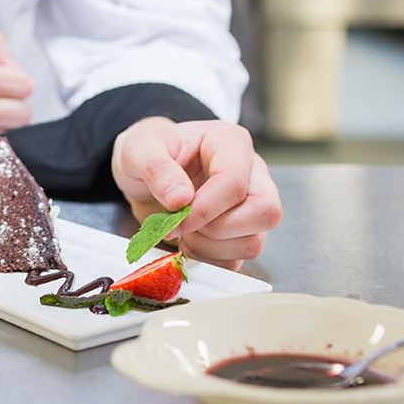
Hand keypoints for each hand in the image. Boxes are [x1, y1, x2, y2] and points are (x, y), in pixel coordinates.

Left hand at [111, 117, 281, 270]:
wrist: (143, 168)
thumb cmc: (148, 151)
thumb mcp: (138, 148)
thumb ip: (157, 168)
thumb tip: (181, 199)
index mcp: (230, 144)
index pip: (235, 183)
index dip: (205, 209)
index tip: (176, 220)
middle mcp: (250, 173)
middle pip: (265, 212)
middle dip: (218, 230)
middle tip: (185, 225)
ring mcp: (250, 204)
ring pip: (253, 242)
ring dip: (211, 248)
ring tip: (183, 232)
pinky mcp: (241, 231)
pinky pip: (237, 258)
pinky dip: (209, 259)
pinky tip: (188, 241)